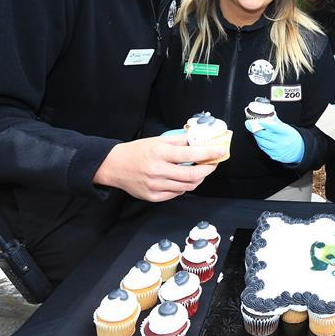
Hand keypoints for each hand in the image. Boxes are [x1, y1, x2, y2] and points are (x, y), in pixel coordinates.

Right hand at [93, 134, 220, 200]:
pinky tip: (182, 179)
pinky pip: (176, 193)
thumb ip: (179, 140)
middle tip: (213, 164)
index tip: (220, 151)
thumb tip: (199, 139)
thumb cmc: (137, 151)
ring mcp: (155, 185)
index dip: (209, 153)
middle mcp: (158, 170)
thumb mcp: (157, 140)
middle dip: (208, 169)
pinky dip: (184, 186)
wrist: (114, 166)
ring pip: (187, 186)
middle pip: (193, 174)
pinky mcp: (153, 196)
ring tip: (199, 170)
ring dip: (198, 178)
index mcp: (160, 153)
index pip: (191, 154)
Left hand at [245, 117, 304, 163]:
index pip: (273, 127)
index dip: (264, 123)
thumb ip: (276, 121)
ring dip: (256, 136)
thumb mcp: (286, 127)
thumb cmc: (292, 137)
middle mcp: (281, 141)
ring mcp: (277, 150)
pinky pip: (263, 148)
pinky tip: (260, 139)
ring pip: (261, 142)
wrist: (299, 151)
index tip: (258, 120)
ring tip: (254, 131)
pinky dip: (260, 143)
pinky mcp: (274, 155)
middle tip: (248, 124)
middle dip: (254, 128)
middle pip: (264, 134)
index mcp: (285, 132)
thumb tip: (266, 114)